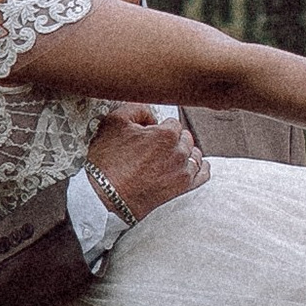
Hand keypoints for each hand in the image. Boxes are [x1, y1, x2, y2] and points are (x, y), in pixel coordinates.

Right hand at [83, 107, 207, 224]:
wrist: (104, 197)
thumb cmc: (106, 162)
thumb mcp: (114, 122)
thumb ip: (137, 108)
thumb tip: (150, 114)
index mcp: (166, 135)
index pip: (172, 123)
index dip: (159, 128)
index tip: (150, 135)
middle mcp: (179, 153)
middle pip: (184, 138)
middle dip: (172, 140)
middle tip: (155, 147)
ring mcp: (182, 172)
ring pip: (193, 155)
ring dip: (184, 153)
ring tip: (169, 157)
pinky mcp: (182, 189)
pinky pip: (202, 174)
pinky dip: (199, 168)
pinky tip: (191, 166)